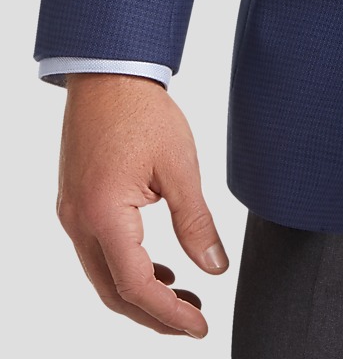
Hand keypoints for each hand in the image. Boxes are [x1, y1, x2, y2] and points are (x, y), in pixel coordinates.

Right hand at [56, 73, 227, 337]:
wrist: (108, 73)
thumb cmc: (143, 111)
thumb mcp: (180, 166)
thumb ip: (197, 222)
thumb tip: (214, 268)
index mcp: (104, 214)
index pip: (136, 285)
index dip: (169, 313)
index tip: (200, 326)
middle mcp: (78, 222)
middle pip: (113, 291)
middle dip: (154, 314)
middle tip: (194, 320)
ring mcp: (72, 214)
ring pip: (102, 275)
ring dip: (140, 294)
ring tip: (182, 297)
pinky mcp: (76, 204)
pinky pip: (97, 252)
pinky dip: (126, 269)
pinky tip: (158, 267)